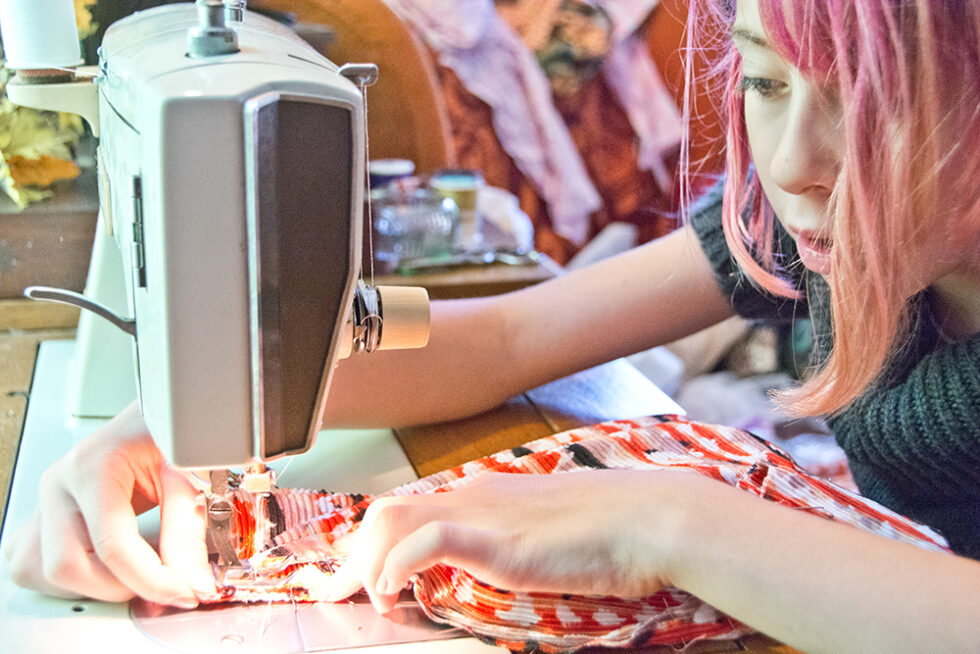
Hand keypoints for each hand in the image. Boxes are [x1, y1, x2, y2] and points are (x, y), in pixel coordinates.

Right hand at [3, 402, 212, 606]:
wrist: (156, 416)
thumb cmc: (170, 433)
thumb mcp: (189, 474)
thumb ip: (188, 530)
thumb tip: (192, 583)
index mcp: (92, 464)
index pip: (112, 544)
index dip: (153, 579)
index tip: (185, 592)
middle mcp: (59, 482)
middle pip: (67, 565)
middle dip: (121, 586)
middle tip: (163, 580)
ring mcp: (45, 500)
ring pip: (43, 572)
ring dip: (92, 585)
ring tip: (135, 568)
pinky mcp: (42, 516)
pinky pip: (31, 565)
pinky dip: (69, 578)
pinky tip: (105, 565)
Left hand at [323, 469, 690, 612]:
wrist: (648, 519)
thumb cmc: (610, 534)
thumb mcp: (547, 539)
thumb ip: (512, 547)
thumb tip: (493, 565)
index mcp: (483, 497)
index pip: (410, 509)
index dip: (372, 542)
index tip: (353, 576)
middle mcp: (472, 497)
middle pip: (386, 512)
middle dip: (353, 555)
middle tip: (336, 594)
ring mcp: (482, 513)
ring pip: (393, 521)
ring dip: (366, 563)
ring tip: (364, 600)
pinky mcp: (495, 536)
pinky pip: (425, 540)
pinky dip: (396, 565)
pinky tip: (393, 591)